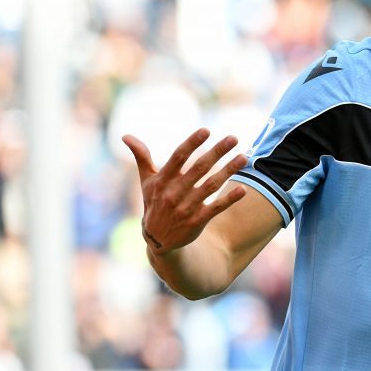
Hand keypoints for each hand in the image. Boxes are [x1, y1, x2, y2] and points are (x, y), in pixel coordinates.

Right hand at [122, 128, 247, 254]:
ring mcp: (187, 207)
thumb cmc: (154, 203)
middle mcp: (174, 193)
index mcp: (163, 180)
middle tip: (234, 138)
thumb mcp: (146, 181)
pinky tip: (243, 189)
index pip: (178, 157)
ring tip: (244, 157)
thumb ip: (141, 157)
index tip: (206, 130)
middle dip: (217, 152)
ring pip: (211, 185)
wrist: (157, 239)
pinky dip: (229, 199)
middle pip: (199, 168)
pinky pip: (216, 208)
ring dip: (228, 171)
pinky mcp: (198, 221)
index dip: (192, 143)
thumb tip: (126, 136)